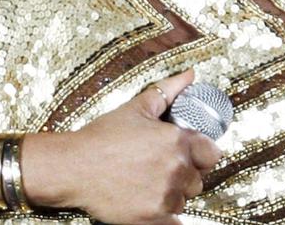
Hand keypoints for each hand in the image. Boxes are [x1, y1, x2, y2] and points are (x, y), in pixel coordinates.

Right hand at [40, 68, 222, 223]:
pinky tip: (150, 203)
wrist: (73, 167)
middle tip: (162, 168)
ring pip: (184, 200)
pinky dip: (166, 216)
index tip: (189, 154)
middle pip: (198, 179)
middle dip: (185, 174)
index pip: (211, 153)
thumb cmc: (102, 136)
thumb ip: (168, 90)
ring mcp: (165, 195)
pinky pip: (174, 222)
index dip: (202, 153)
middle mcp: (176, 168)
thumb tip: (189, 74)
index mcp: (177, 140)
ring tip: (150, 183)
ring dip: (173, 195)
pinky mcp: (152, 218)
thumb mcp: (137, 107)